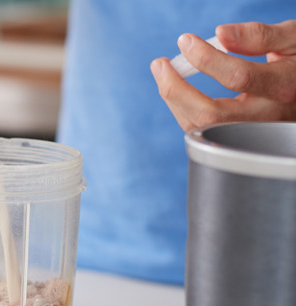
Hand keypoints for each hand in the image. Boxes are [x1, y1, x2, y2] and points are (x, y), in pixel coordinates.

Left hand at [151, 20, 295, 131]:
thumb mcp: (294, 38)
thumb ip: (260, 36)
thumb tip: (221, 33)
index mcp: (285, 86)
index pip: (239, 77)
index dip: (207, 58)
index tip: (186, 41)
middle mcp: (269, 115)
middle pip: (211, 114)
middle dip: (176, 89)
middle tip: (160, 64)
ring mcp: (252, 131)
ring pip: (202, 128)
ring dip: (175, 100)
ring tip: (164, 72)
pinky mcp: (239, 136)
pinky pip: (204, 129)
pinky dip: (184, 109)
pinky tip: (179, 89)